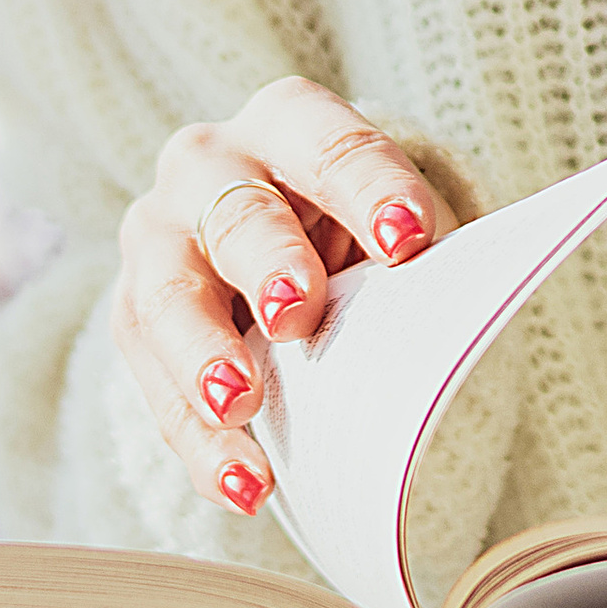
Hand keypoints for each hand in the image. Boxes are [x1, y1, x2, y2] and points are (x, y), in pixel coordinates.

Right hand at [112, 76, 457, 519]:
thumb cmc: (347, 229)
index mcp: (289, 123)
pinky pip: (155, 387)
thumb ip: (415, 254)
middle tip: (298, 312)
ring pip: (168, 295)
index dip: (371, 191)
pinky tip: (246, 484)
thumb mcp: (385, 221)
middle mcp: (210, 165)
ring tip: (242, 405)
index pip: (332, 148)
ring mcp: (157, 238)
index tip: (412, 241)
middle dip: (268, 262)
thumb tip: (475, 311)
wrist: (270, 253)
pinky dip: (201, 443)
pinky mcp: (130, 316)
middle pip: (238, 213)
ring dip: (204, 353)